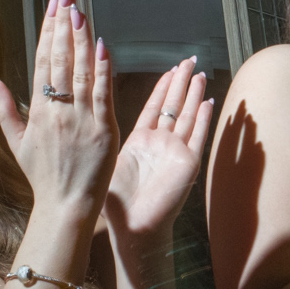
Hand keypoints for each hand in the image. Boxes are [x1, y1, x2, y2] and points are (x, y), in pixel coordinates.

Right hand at [0, 0, 116, 220]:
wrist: (66, 205)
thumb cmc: (42, 176)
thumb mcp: (15, 141)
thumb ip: (4, 108)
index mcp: (38, 111)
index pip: (43, 60)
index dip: (47, 30)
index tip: (52, 4)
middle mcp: (58, 110)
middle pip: (60, 58)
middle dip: (63, 23)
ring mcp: (82, 119)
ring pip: (81, 71)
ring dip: (81, 38)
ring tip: (81, 9)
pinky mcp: (104, 129)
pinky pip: (103, 94)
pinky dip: (102, 70)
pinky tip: (102, 46)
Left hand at [108, 57, 214, 243]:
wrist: (134, 227)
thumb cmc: (117, 205)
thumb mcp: (105, 165)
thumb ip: (99, 142)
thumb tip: (81, 125)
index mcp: (140, 141)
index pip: (155, 106)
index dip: (163, 86)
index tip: (170, 68)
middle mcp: (161, 143)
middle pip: (174, 105)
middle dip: (182, 82)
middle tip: (189, 60)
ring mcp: (176, 152)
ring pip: (188, 116)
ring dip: (194, 95)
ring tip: (199, 74)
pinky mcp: (187, 163)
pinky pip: (198, 136)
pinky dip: (204, 119)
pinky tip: (208, 102)